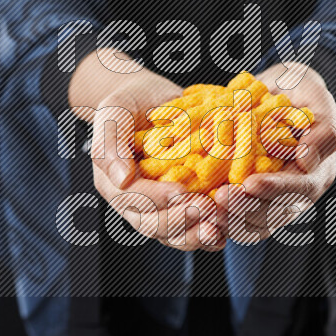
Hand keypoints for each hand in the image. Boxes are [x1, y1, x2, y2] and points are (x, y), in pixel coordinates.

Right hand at [88, 66, 225, 251]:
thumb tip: (121, 178)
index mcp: (113, 183)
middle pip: (152, 224)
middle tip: (207, 208)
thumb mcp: (114, 112)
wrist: (152, 100)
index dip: (156, 198)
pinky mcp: (181, 207)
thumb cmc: (130, 104)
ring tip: (217, 227)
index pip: (132, 198)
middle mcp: (134, 202)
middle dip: (180, 220)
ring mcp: (159, 208)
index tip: (181, 191)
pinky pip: (191, 229)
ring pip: (172, 234)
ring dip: (195, 234)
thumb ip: (110, 142)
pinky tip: (225, 231)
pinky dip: (207, 233)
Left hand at [213, 64, 335, 241]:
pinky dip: (218, 218)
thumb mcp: (316, 97)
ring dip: (229, 219)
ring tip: (206, 208)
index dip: (275, 189)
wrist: (276, 91)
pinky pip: (235, 221)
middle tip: (219, 198)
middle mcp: (297, 194)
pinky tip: (199, 208)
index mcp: (317, 173)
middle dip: (246, 208)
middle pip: (274, 213)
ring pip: (253, 225)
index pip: (299, 188)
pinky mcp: (250, 202)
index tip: (250, 184)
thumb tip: (306, 160)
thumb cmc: (299, 90)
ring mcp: (272, 202)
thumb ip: (322, 129)